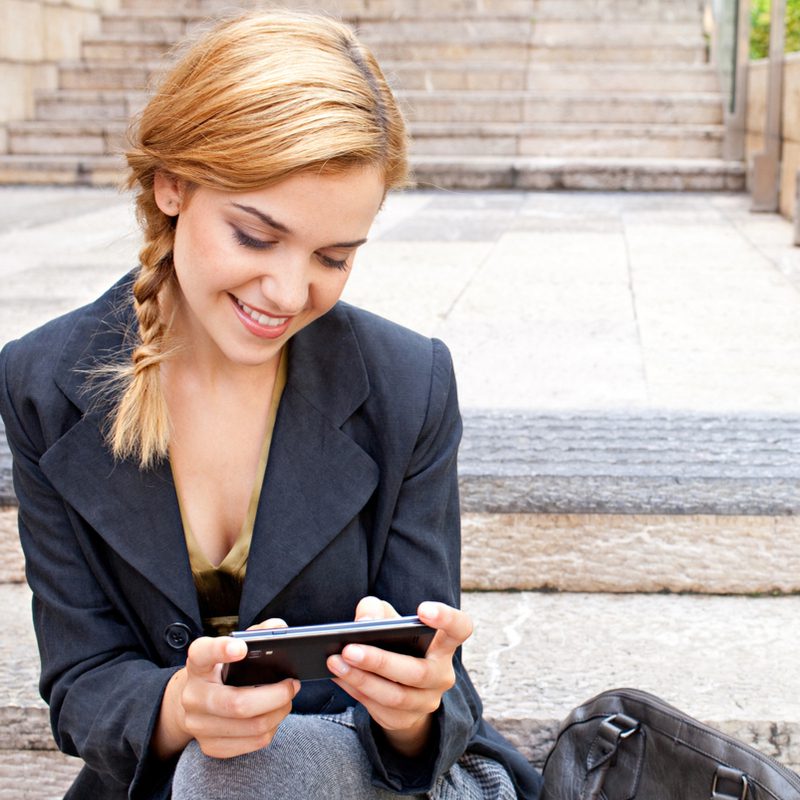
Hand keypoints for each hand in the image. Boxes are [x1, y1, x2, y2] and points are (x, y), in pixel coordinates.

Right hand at [154, 621, 299, 760]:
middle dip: (275, 695)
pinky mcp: (210, 745)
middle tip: (292, 684)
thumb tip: (279, 628)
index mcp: (198, 663)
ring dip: (278, 712)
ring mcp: (198, 724)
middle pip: (237, 703)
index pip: (203, 653)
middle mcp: (193, 695)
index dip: (221, 650)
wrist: (197, 700)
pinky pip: (252, 743)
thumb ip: (257, 633)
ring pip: (251, 726)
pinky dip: (271, 729)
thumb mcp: (234, 647)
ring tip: (287, 699)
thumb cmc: (224, 668)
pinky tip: (274, 715)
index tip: (241, 648)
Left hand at [327, 596, 472, 757]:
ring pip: (395, 696)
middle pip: (417, 672)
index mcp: (444, 644)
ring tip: (335, 662)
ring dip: (361, 679)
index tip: (422, 610)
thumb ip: (375, 610)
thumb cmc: (396, 642)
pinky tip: (338, 676)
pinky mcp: (405, 720)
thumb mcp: (387, 619)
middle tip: (349, 648)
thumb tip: (364, 621)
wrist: (399, 686)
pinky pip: (378, 708)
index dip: (446, 618)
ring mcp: (426, 701)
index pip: (460, 628)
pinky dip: (355, 691)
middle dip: (380, 661)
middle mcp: (441, 674)